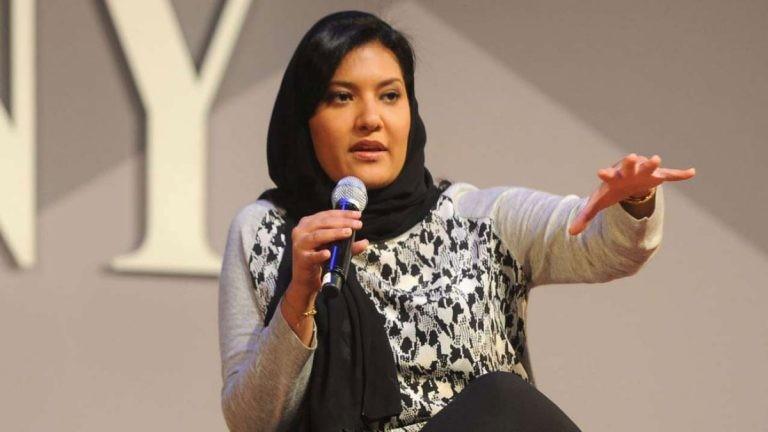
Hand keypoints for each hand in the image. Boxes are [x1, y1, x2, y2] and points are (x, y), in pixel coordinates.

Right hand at [289, 209, 368, 296]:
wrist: (305, 279)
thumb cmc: (319, 259)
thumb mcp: (334, 249)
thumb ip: (349, 245)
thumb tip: (365, 242)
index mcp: (308, 224)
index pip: (327, 215)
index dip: (343, 214)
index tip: (357, 215)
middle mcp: (301, 231)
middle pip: (323, 223)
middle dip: (342, 222)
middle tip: (357, 225)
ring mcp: (300, 245)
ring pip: (317, 236)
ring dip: (334, 233)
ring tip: (348, 233)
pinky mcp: (302, 259)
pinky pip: (312, 256)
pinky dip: (320, 255)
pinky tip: (328, 253)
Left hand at [568, 153, 695, 234]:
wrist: (628, 182)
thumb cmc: (612, 190)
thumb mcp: (598, 203)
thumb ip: (585, 216)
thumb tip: (570, 233)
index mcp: (613, 177)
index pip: (607, 175)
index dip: (605, 175)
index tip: (599, 172)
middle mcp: (628, 171)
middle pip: (628, 165)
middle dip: (630, 162)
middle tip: (631, 157)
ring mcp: (644, 171)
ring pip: (649, 166)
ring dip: (653, 163)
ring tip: (657, 159)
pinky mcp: (657, 175)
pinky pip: (670, 174)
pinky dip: (680, 174)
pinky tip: (691, 172)